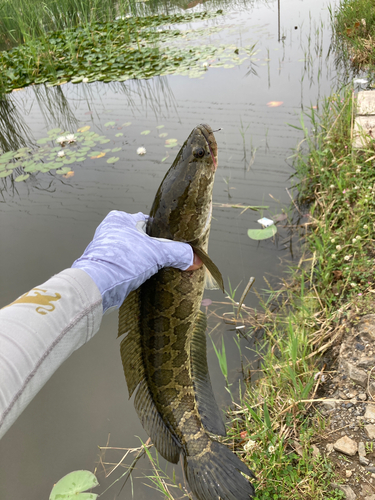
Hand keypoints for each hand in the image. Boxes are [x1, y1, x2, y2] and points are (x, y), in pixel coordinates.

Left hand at [71, 211, 200, 312]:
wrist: (97, 286)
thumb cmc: (122, 261)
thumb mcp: (156, 253)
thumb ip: (177, 253)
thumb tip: (195, 258)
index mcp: (120, 219)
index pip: (149, 222)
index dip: (164, 233)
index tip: (177, 243)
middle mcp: (111, 231)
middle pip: (143, 239)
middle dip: (155, 250)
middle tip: (171, 258)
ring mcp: (107, 250)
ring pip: (135, 254)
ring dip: (145, 262)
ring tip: (161, 269)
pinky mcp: (106, 267)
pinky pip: (128, 267)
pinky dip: (137, 272)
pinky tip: (147, 279)